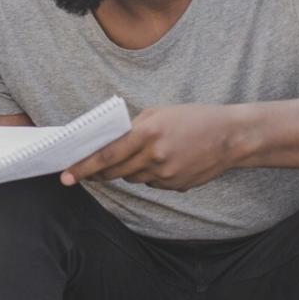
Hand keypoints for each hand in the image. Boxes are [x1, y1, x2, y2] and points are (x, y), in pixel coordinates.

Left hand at [62, 104, 251, 191]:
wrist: (232, 137)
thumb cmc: (194, 118)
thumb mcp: (160, 113)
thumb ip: (133, 128)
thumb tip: (110, 144)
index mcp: (147, 134)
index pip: (106, 155)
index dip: (83, 167)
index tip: (66, 175)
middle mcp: (155, 157)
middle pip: (115, 172)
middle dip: (98, 173)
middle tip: (85, 172)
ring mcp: (166, 175)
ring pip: (132, 179)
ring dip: (125, 171)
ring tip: (133, 157)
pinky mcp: (176, 187)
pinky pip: (151, 183)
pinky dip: (147, 175)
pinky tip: (160, 162)